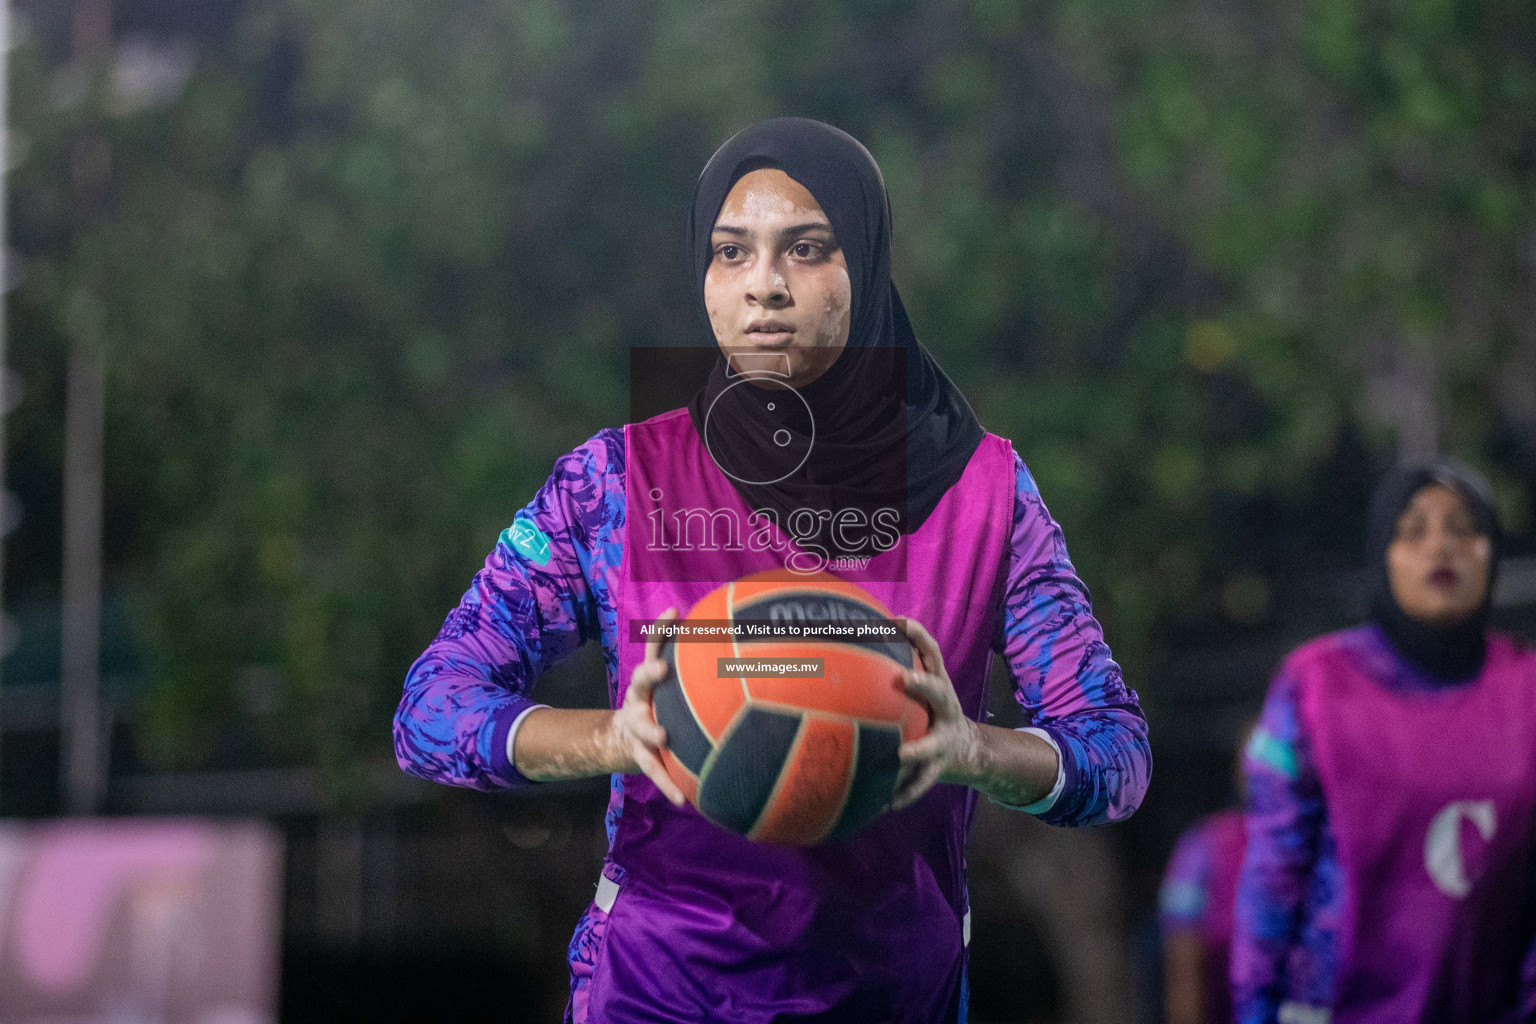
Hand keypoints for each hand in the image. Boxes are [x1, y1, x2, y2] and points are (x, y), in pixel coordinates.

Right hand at [604, 606, 686, 806]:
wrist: (624, 740)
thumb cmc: (662, 705)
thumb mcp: (672, 686)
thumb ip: (699, 670)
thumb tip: (747, 642)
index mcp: (650, 678)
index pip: (654, 646)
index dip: (662, 628)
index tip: (674, 611)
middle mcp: (638, 698)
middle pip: (639, 680)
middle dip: (649, 672)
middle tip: (662, 668)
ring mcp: (636, 728)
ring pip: (640, 728)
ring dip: (651, 730)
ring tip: (664, 736)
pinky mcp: (639, 756)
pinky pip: (653, 771)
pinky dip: (666, 784)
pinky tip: (681, 800)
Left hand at [892, 616, 983, 809]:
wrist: (968, 751)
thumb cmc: (930, 712)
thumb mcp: (922, 690)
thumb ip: (896, 672)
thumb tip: (850, 645)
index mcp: (938, 685)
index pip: (932, 653)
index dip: (919, 635)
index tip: (899, 621)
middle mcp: (945, 708)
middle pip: (939, 692)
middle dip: (923, 684)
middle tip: (902, 678)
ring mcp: (944, 739)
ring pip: (933, 744)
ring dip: (918, 749)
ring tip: (901, 754)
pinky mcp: (939, 767)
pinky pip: (921, 783)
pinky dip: (905, 793)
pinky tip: (885, 804)